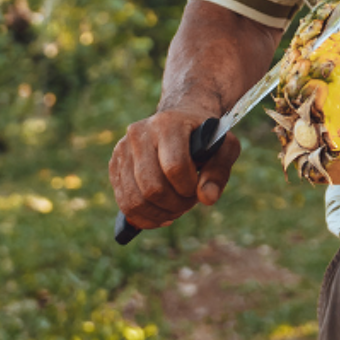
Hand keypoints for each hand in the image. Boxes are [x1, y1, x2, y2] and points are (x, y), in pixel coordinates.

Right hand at [108, 108, 240, 230]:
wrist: (180, 121)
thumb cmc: (205, 137)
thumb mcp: (225, 147)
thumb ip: (219, 171)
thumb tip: (207, 198)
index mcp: (168, 124)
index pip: (174, 167)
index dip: (189, 188)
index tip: (198, 189)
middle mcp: (139, 134)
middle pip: (152, 188)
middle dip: (175, 205)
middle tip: (188, 202)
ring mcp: (123, 149)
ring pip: (134, 200)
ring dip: (159, 214)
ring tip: (176, 209)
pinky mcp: (114, 165)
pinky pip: (124, 204)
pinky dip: (144, 218)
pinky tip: (161, 214)